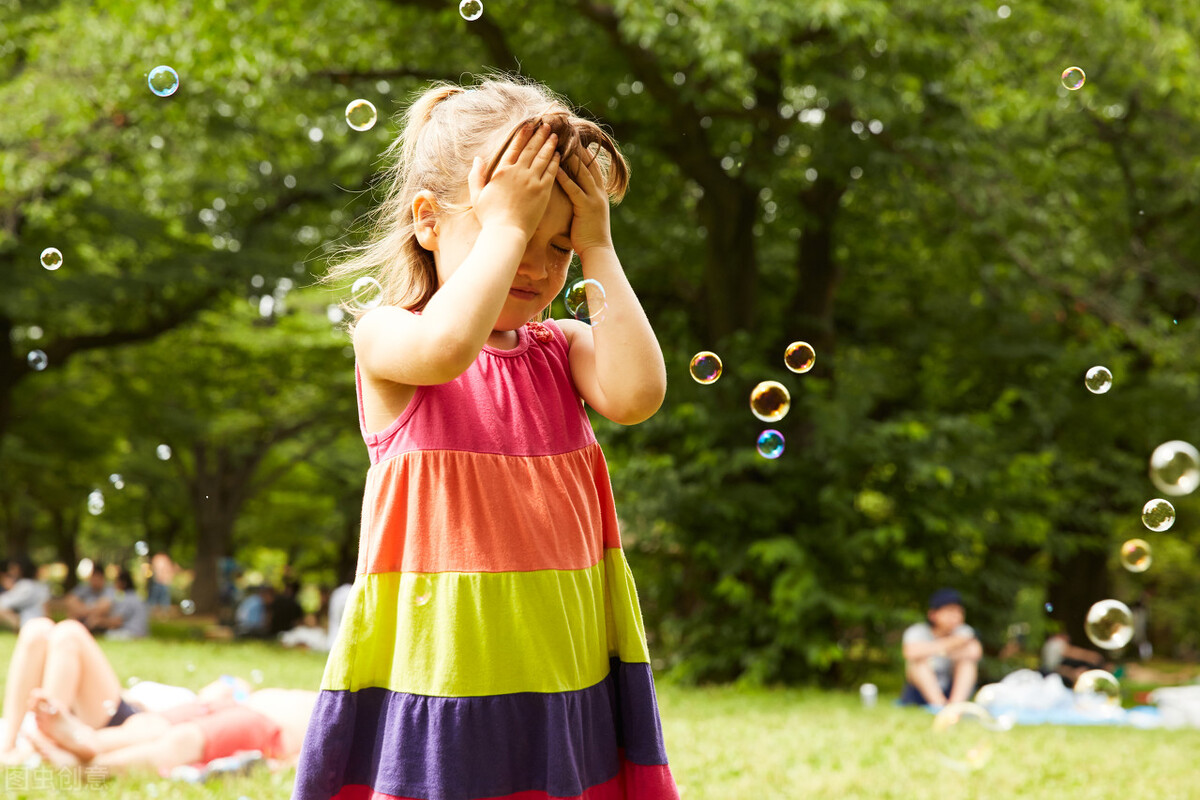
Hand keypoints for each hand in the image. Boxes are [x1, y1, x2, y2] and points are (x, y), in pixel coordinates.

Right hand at [468, 122, 559, 239]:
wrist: (506, 233)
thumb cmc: (490, 217)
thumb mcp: (477, 195)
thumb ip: (476, 175)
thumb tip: (478, 158)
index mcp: (502, 171)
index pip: (514, 148)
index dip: (522, 135)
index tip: (528, 125)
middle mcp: (518, 173)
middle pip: (531, 149)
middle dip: (539, 135)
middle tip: (546, 124)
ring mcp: (532, 181)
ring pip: (543, 157)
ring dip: (549, 144)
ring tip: (554, 135)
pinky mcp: (543, 191)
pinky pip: (552, 172)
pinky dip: (556, 161)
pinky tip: (559, 154)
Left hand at [555, 146, 613, 255]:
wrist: (597, 250)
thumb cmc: (588, 235)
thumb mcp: (587, 213)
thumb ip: (582, 200)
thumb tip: (573, 192)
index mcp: (599, 193)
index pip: (592, 167)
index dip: (584, 153)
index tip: (574, 140)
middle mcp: (599, 192)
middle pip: (588, 164)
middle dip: (578, 149)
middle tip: (566, 134)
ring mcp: (594, 199)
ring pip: (582, 173)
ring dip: (571, 158)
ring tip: (559, 144)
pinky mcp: (586, 207)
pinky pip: (574, 188)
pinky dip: (565, 177)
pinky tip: (555, 168)